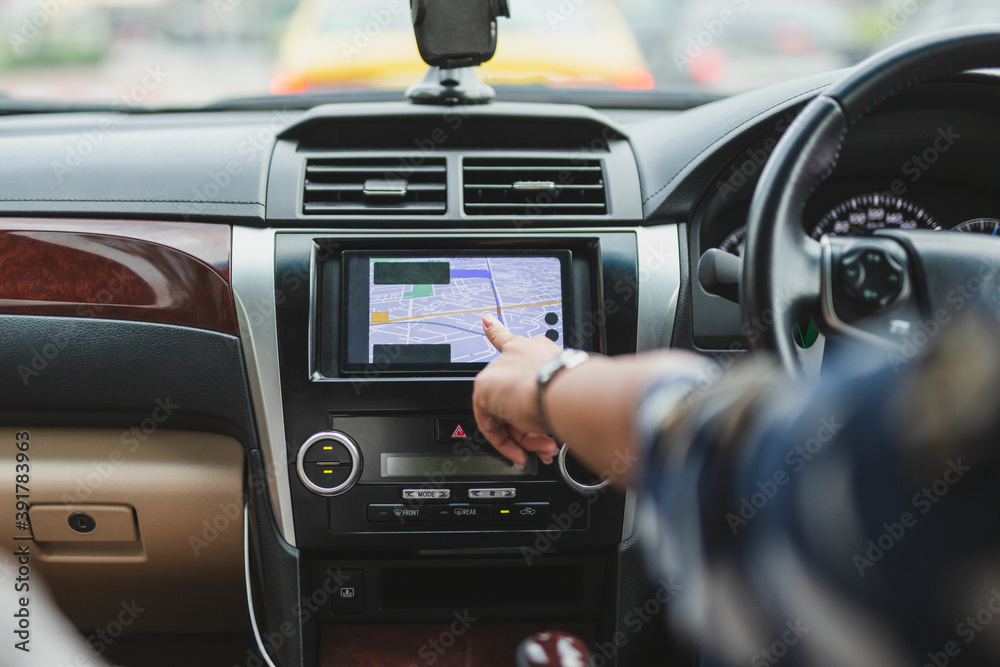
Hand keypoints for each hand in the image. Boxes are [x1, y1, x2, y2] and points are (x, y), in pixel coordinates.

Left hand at [472, 313, 561, 466]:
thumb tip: (555, 426)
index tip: (486, 320)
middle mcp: (516, 355)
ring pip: (505, 412)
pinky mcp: (485, 387)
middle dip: (530, 426)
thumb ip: (554, 403)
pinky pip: (490, 423)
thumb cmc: (574, 390)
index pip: (510, 339)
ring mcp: (499, 370)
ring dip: (526, 438)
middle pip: (513, 396)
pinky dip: (505, 442)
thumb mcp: (566, 392)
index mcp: (536, 350)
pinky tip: (518, 452)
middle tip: (545, 443)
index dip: (495, 329)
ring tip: (542, 449)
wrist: (563, 391)